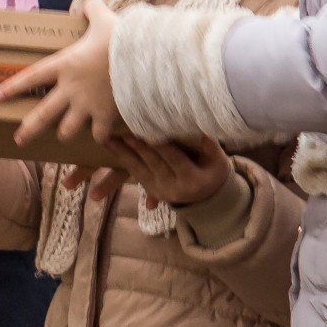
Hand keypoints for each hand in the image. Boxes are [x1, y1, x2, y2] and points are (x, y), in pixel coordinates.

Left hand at [0, 1, 119, 148]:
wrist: (143, 59)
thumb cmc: (121, 38)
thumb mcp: (103, 18)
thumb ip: (93, 9)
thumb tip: (89, 2)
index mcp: (65, 65)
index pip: (32, 77)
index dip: (14, 87)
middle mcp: (71, 89)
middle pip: (43, 114)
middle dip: (30, 128)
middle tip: (19, 138)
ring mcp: (87, 105)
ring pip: (68, 129)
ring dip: (65, 132)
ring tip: (63, 135)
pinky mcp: (106, 116)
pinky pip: (99, 134)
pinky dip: (100, 136)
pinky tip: (101, 138)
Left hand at [100, 134, 231, 210]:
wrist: (207, 198)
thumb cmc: (214, 173)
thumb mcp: (219, 162)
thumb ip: (211, 146)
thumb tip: (202, 128)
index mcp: (191, 180)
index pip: (175, 160)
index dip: (163, 148)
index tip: (151, 134)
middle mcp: (172, 188)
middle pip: (153, 165)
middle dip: (138, 149)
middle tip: (125, 134)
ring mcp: (159, 190)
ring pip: (138, 170)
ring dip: (122, 154)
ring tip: (108, 140)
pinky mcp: (150, 189)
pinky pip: (134, 173)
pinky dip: (121, 159)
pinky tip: (109, 146)